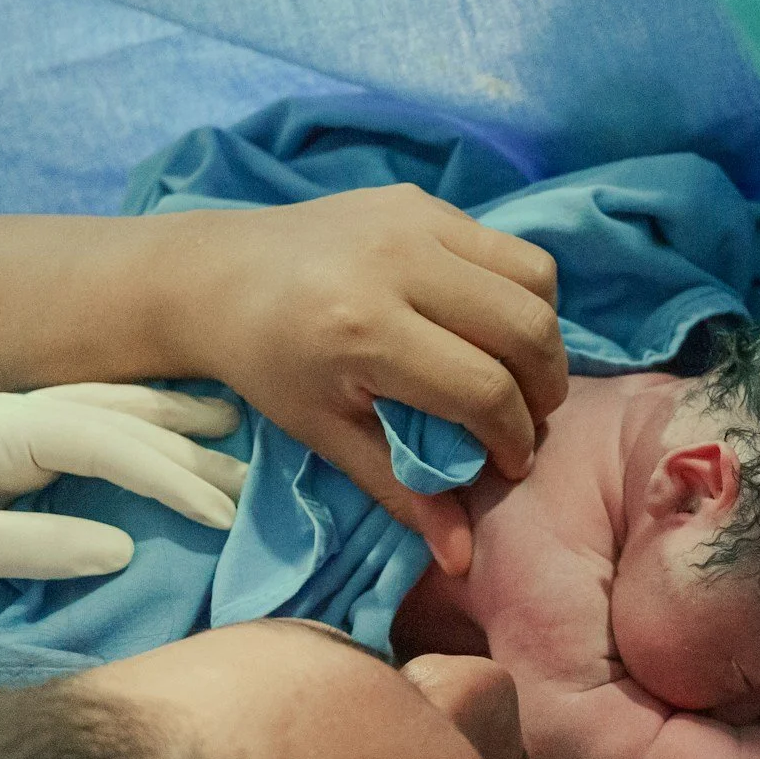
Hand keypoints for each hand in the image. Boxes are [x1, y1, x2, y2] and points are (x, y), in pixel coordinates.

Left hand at [180, 185, 567, 573]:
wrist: (215, 276)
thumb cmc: (268, 366)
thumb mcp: (327, 436)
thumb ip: (402, 490)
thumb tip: (462, 559)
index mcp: (364, 329)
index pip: (483, 388)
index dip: (513, 437)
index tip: (508, 463)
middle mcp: (396, 263)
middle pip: (527, 328)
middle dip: (545, 388)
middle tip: (527, 419)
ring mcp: (412, 219)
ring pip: (535, 277)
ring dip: (542, 335)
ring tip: (518, 371)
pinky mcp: (421, 199)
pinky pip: (507, 247)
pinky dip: (517, 293)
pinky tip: (486, 326)